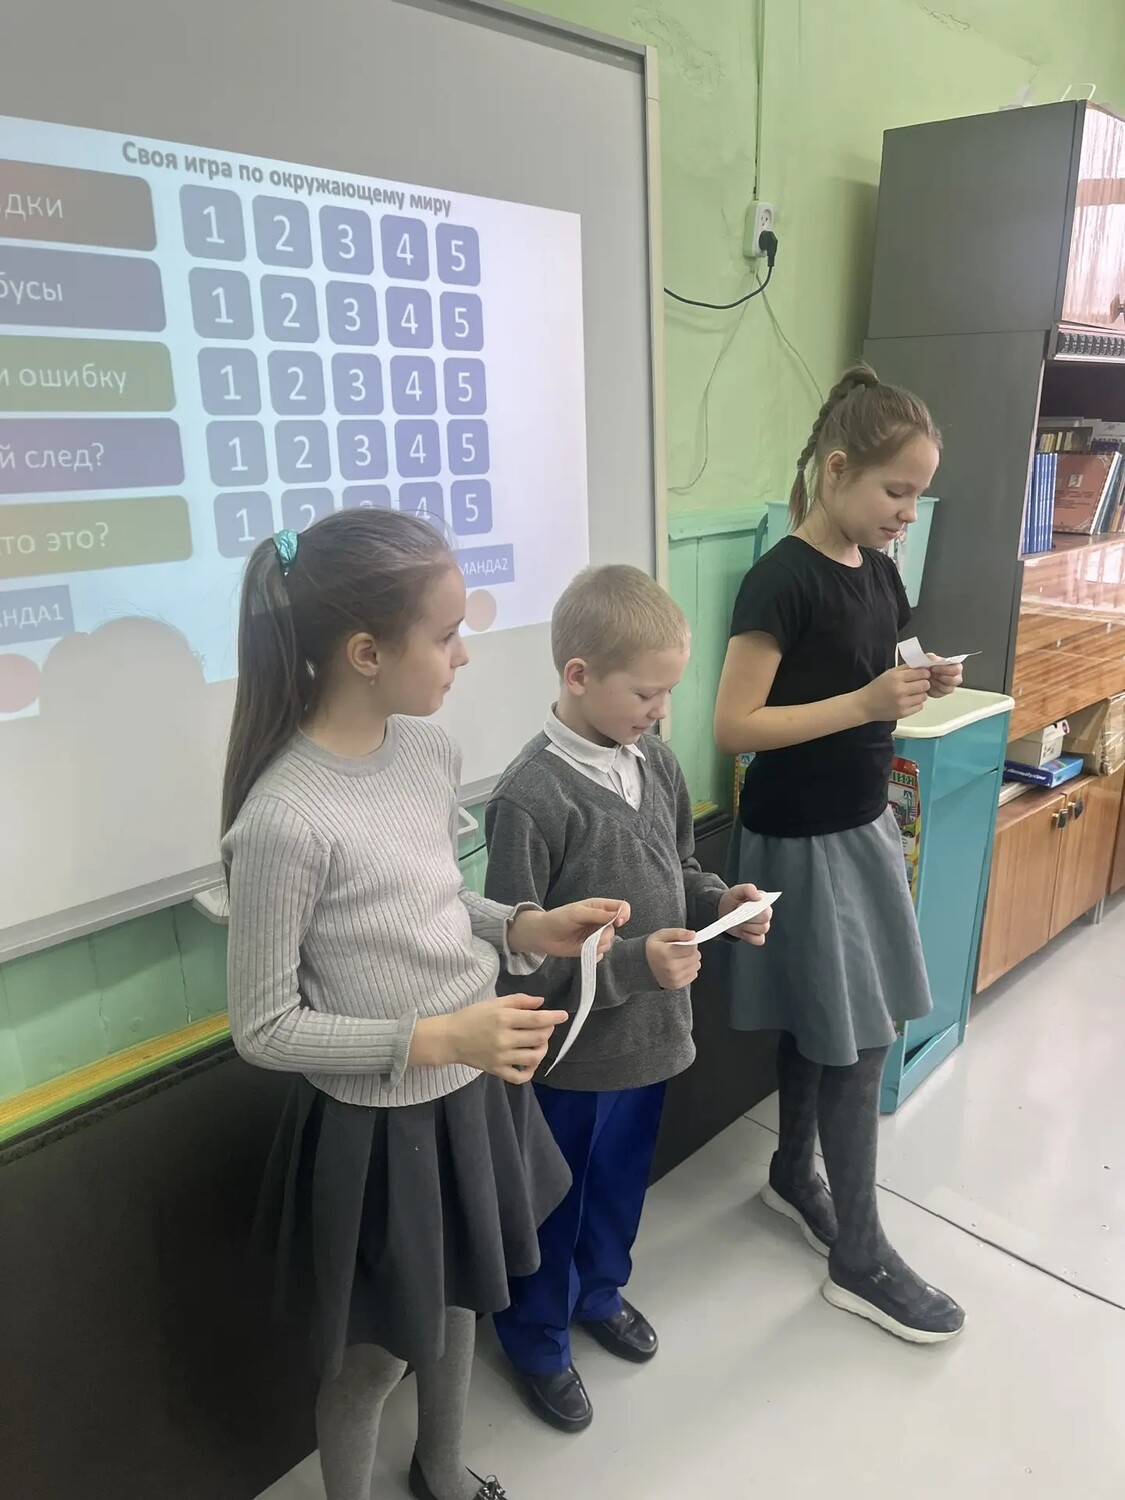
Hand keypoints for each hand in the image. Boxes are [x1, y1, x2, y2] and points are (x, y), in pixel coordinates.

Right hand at [413, 994, 568, 1083]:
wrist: (450, 1038)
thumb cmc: (473, 1016)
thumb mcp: (495, 1003)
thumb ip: (520, 1001)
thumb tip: (542, 1003)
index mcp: (504, 1018)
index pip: (537, 1019)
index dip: (553, 1017)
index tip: (564, 1015)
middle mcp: (504, 1038)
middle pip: (539, 1038)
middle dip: (548, 1031)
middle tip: (544, 1027)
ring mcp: (501, 1057)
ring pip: (534, 1057)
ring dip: (542, 1050)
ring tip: (539, 1043)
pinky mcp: (497, 1070)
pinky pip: (520, 1077)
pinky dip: (530, 1071)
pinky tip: (530, 1062)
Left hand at [509, 900, 630, 958]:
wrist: (543, 935)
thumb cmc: (558, 918)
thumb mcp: (577, 913)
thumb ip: (597, 914)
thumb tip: (617, 915)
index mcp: (599, 907)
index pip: (622, 908)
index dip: (624, 915)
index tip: (618, 922)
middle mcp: (600, 921)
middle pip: (615, 929)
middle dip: (605, 935)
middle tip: (591, 937)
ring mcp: (596, 936)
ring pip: (609, 943)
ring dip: (598, 945)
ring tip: (582, 943)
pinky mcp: (590, 949)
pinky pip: (601, 953)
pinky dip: (593, 954)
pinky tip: (581, 950)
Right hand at [645, 929, 701, 989]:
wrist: (642, 965)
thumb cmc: (653, 949)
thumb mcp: (662, 934)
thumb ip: (678, 933)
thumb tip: (692, 935)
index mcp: (666, 953)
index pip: (691, 947)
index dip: (691, 943)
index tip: (685, 942)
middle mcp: (670, 967)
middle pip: (695, 957)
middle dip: (692, 951)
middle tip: (682, 950)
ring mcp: (674, 978)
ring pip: (696, 966)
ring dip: (691, 961)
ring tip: (681, 958)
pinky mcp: (677, 985)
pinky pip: (693, 975)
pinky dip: (689, 969)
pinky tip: (681, 966)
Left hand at [717, 884, 771, 945]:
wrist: (724, 911)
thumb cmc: (733, 899)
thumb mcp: (737, 890)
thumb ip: (748, 889)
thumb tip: (759, 897)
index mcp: (763, 900)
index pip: (766, 907)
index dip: (753, 908)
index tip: (740, 905)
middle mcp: (766, 912)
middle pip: (765, 919)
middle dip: (749, 917)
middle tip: (739, 914)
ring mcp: (763, 925)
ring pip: (763, 929)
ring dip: (748, 926)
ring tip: (739, 921)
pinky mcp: (757, 935)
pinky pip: (759, 940)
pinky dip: (750, 937)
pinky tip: (743, 931)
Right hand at [858, 665, 930, 722]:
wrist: (865, 705)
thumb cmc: (877, 687)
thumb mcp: (889, 673)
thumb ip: (906, 669)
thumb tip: (923, 666)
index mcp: (896, 677)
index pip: (921, 673)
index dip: (925, 674)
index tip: (923, 675)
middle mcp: (900, 690)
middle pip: (925, 685)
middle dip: (924, 684)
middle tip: (917, 685)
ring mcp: (902, 703)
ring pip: (924, 696)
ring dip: (920, 694)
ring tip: (911, 694)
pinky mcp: (903, 713)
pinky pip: (920, 706)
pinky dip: (916, 704)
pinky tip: (908, 701)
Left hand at [927, 657, 961, 697]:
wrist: (922, 673)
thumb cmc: (929, 664)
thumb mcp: (930, 658)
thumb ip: (932, 658)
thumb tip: (933, 660)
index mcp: (956, 667)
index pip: (956, 669)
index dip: (944, 669)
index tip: (933, 668)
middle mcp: (956, 678)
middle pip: (953, 681)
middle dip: (940, 677)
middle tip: (930, 674)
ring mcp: (950, 687)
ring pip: (946, 689)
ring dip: (935, 683)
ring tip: (928, 678)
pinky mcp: (942, 694)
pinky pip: (938, 694)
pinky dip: (931, 689)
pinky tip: (927, 683)